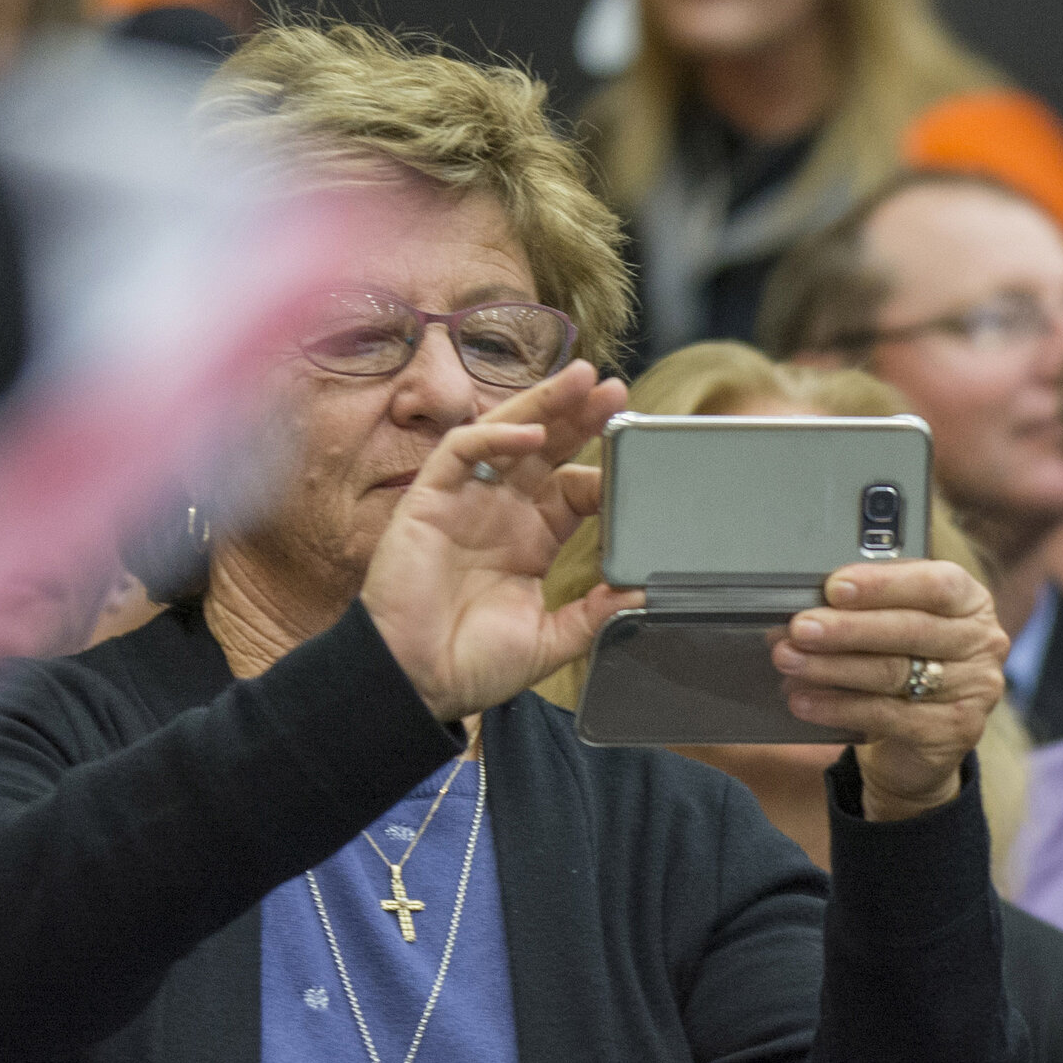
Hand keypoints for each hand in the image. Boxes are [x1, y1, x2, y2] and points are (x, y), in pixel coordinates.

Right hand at [359, 361, 632, 724]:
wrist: (417, 682)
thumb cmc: (472, 663)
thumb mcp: (552, 639)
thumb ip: (596, 614)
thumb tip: (644, 592)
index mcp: (532, 541)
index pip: (574, 489)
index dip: (605, 471)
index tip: (640, 459)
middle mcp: (501, 513)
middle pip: (547, 450)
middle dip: (581, 417)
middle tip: (617, 391)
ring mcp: (465, 502)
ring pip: (507, 435)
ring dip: (545, 405)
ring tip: (585, 381)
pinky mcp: (428, 501)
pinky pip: (460, 452)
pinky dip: (494, 436)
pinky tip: (531, 432)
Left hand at [772, 559, 1007, 822]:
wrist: (920, 741)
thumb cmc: (904, 667)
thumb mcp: (895, 628)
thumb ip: (870, 608)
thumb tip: (807, 603)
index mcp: (970, 602)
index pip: (935, 585)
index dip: (884, 584)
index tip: (834, 587)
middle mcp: (982, 643)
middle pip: (911, 630)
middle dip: (848, 628)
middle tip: (800, 627)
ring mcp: (975, 690)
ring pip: (894, 672)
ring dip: (832, 666)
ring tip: (789, 660)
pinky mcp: (954, 731)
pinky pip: (887, 715)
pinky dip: (838, 707)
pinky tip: (804, 701)